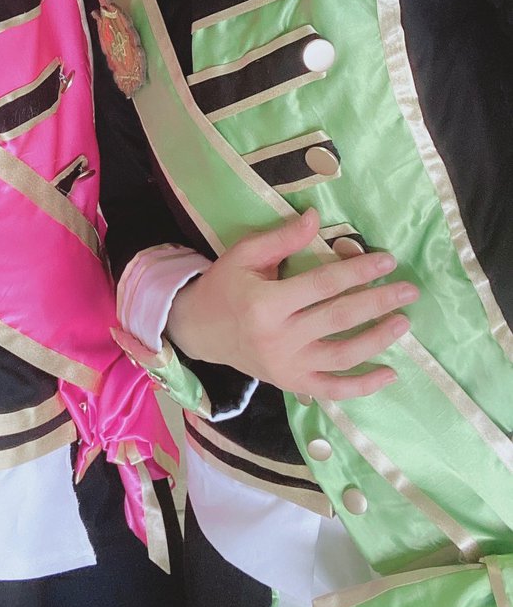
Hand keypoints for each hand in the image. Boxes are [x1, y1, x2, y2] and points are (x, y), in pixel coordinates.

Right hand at [167, 208, 418, 400]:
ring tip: (404, 322)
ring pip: (342, 355)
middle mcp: (279, 337)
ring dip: (378, 339)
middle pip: (339, 318)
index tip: (387, 260)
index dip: (358, 271)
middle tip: (409, 290)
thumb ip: (281, 238)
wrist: (198, 331)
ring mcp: (287, 366)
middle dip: (378, 302)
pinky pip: (333, 389)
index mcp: (266, 302)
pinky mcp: (291, 383)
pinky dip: (363, 386)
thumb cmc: (224, 286)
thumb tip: (315, 216)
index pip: (323, 284)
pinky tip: (389, 373)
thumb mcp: (244, 255)